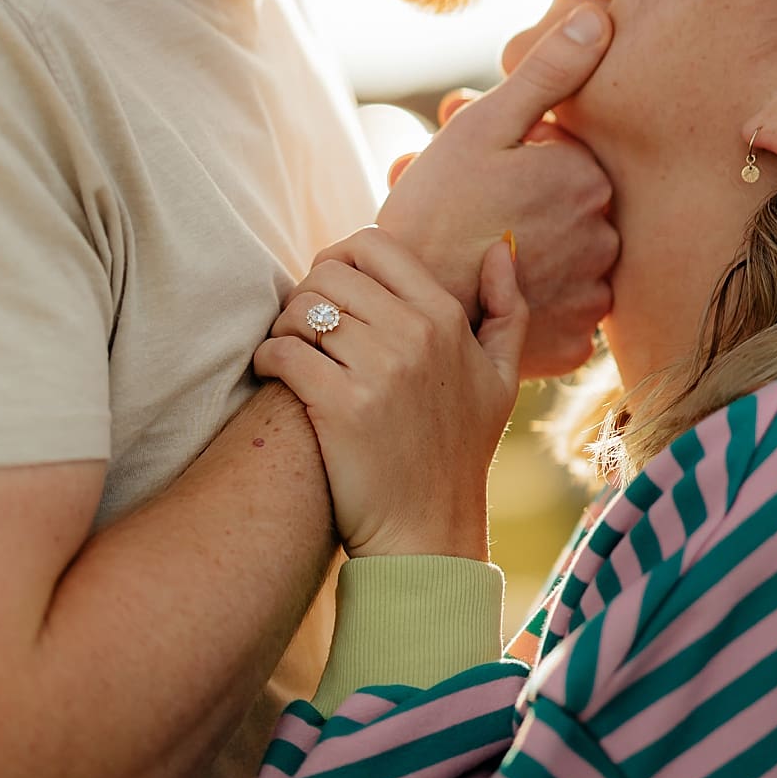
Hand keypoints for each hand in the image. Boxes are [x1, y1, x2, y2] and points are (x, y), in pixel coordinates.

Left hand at [255, 229, 525, 558]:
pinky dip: (268, 357)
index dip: (339, 258)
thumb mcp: (501, 379)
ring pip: (301, 308)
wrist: (428, 532)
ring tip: (290, 350)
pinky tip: (275, 374)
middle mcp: (414, 335)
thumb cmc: (460, 454)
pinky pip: (283, 351)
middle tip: (304, 327)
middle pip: (329, 274)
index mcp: (446, 318)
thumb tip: (498, 248)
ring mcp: (378, 370)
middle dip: (307, 293)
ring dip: (284, 325)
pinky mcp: (339, 406)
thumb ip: (507, 309)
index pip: (374, 245)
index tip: (331, 291)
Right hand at [376, 2, 616, 377]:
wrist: (401, 312)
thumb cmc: (435, 210)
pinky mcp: (576, 343)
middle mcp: (606, 236)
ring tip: (472, 248)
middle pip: (566, 206)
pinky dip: (535, 301)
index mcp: (588, 177)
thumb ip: (548, 70)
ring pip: (567, 257)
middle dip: (521, 197)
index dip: (517, 152)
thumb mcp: (484, 126)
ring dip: (530, 248)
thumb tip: (600, 15)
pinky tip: (493, 292)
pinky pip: (563, 311)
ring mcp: (594, 295)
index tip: (476, 166)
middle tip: (464, 205)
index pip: (564, 153)